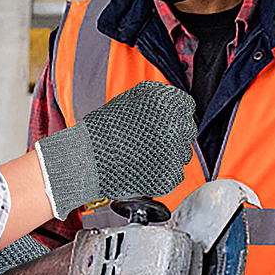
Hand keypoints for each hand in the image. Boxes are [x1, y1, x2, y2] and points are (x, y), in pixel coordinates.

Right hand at [36, 81, 196, 218]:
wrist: (86, 160)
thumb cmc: (103, 130)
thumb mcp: (129, 99)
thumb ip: (156, 97)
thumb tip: (175, 101)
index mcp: (164, 104)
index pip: (186, 106)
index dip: (174, 113)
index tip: (164, 121)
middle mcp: (173, 127)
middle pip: (188, 130)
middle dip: (173, 133)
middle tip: (151, 140)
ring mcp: (172, 154)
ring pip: (183, 153)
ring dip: (169, 154)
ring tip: (143, 154)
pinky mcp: (169, 177)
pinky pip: (176, 173)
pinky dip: (163, 172)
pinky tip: (144, 167)